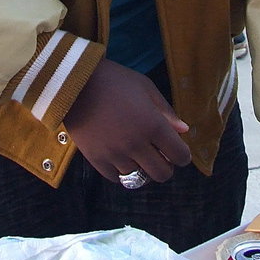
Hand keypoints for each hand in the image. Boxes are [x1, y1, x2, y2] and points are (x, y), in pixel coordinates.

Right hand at [65, 58, 191, 182]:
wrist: (75, 83)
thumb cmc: (115, 81)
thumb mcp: (145, 88)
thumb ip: (166, 111)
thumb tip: (184, 130)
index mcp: (153, 125)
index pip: (180, 155)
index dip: (183, 155)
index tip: (178, 151)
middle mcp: (136, 144)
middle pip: (162, 174)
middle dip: (166, 167)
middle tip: (160, 156)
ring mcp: (115, 154)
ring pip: (139, 177)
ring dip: (143, 168)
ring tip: (138, 154)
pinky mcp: (97, 159)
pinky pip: (117, 178)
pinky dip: (122, 172)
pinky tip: (122, 158)